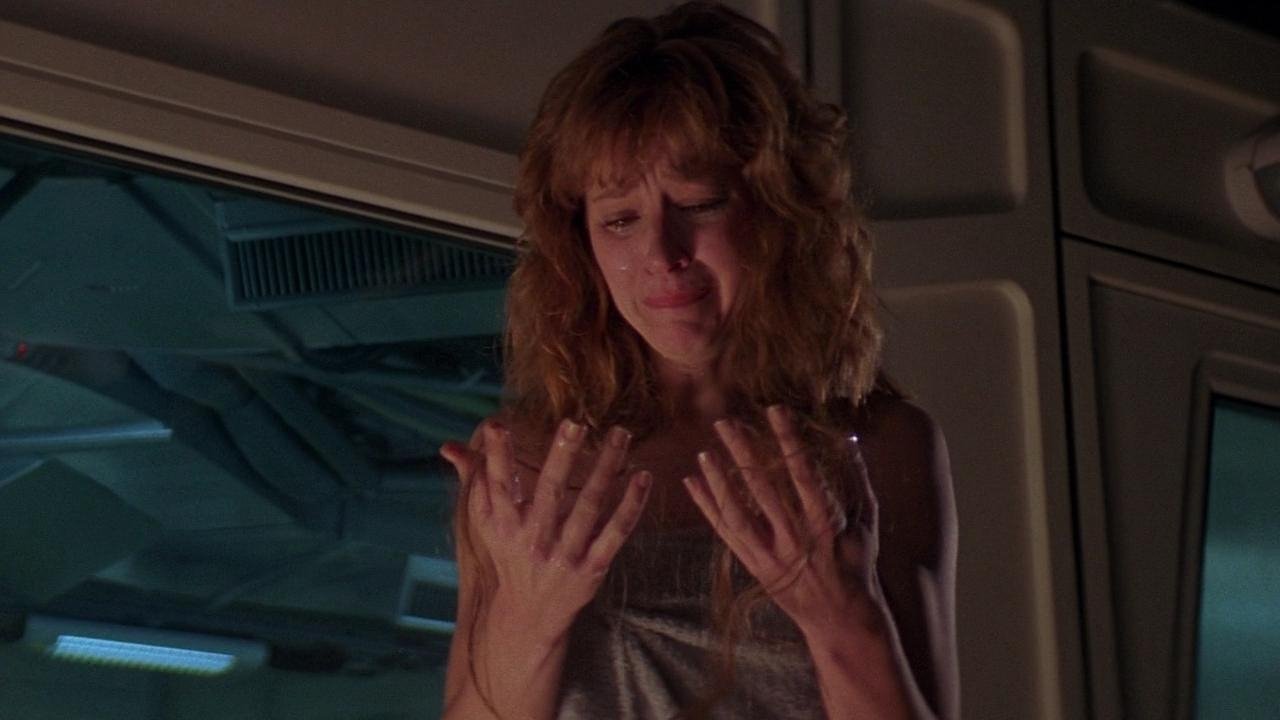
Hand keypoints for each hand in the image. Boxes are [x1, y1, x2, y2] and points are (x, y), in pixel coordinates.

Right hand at [441, 419, 651, 641]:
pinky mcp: (592, 569)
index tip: (498, 424)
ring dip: (606, 468)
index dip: (497, 455)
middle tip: (574, 423)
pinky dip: (631, 505)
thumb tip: (448, 447)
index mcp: (504, 525)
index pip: (499, 484)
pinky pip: (616, 533)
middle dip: (560, 457)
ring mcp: (564, 555)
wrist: (527, 617)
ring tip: (620, 434)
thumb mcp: (485, 522)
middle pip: (549, 493)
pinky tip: (643, 477)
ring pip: (589, 506)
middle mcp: (533, 540)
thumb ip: (474, 479)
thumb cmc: (507, 555)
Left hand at [683, 405, 880, 632]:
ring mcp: (770, 555)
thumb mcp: (866, 523)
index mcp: (824, 523)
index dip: (787, 440)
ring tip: (703, 451)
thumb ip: (858, 480)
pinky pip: (726, 534)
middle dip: (743, 453)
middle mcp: (793, 539)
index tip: (774, 410)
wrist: (839, 617)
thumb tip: (850, 441)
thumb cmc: (856, 564)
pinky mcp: (754, 566)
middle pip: (762, 488)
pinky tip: (692, 484)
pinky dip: (707, 508)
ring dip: (719, 480)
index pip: (802, 473)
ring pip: (738, 513)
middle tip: (725, 422)